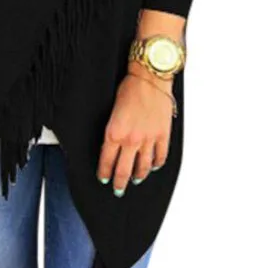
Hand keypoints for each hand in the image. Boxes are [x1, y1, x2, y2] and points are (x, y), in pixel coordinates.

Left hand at [96, 69, 173, 195]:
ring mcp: (148, 139)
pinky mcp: (163, 135)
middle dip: (119, 183)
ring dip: (138, 176)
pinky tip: (153, 167)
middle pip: (124, 170)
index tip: (104, 179)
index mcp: (114, 133)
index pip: (106, 161)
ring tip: (135, 180)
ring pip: (143, 167)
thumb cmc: (129, 89)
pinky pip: (160, 157)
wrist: (149, 78)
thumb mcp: (112, 112)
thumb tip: (112, 146)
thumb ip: (112, 131)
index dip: (104, 173)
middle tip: (118, 190)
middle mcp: (131, 140)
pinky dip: (156, 164)